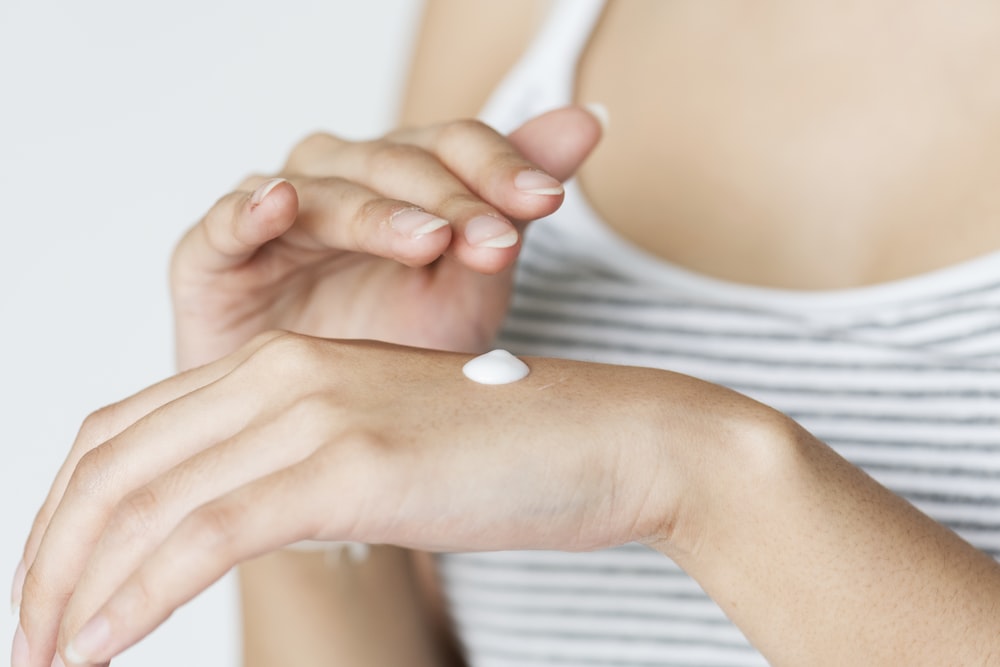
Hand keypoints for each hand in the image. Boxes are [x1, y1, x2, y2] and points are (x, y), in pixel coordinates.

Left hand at [13, 333, 746, 666]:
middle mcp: (283, 373)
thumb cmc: (510, 453)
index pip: (130, 433)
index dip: (69, 513)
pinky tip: (94, 647)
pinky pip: (202, 534)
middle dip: (50, 556)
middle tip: (25, 636)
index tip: (51, 589)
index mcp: (283, 366)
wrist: (614, 437)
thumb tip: (231, 526)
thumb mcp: (380, 454)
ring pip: (143, 501)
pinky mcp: (348, 462)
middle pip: (114, 462)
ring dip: (74, 587)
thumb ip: (300, 471)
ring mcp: (313, 411)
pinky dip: (133, 597)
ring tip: (44, 656)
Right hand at [171, 107, 601, 368]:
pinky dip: (249, 210)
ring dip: (375, 210)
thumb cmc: (394, 351)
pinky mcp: (212, 258)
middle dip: (450, 199)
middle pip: (395, 164)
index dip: (499, 166)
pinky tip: (281, 203)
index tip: (546, 201)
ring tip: (426, 238)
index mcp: (404, 182)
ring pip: (324, 188)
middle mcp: (340, 183)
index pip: (453, 146)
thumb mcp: (473, 285)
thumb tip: (588, 120)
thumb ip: (513, 208)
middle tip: (495, 237)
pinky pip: (225, 224)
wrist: (327, 433)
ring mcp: (276, 218)